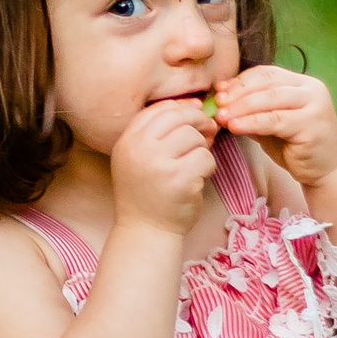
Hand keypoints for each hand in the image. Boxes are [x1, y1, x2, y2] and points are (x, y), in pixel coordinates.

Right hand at [109, 97, 218, 237]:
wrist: (146, 232)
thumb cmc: (147, 194)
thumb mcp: (140, 158)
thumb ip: (160, 133)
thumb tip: (197, 106)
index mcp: (127, 141)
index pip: (158, 109)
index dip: (182, 108)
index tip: (195, 116)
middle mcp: (139, 149)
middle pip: (179, 117)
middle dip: (199, 122)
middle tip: (209, 131)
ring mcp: (158, 164)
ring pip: (194, 137)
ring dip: (203, 148)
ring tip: (196, 164)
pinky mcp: (179, 180)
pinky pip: (205, 158)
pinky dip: (208, 167)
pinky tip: (199, 179)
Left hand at [215, 66, 336, 186]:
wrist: (326, 172)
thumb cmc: (296, 147)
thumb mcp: (271, 124)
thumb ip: (251, 109)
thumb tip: (220, 93)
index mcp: (301, 83)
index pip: (266, 73)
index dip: (240, 81)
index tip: (218, 92)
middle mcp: (311, 89)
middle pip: (267, 83)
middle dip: (238, 93)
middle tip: (217, 104)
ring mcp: (315, 105)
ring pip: (271, 99)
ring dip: (242, 107)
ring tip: (222, 117)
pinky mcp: (313, 125)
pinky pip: (276, 120)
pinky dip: (252, 122)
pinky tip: (235, 127)